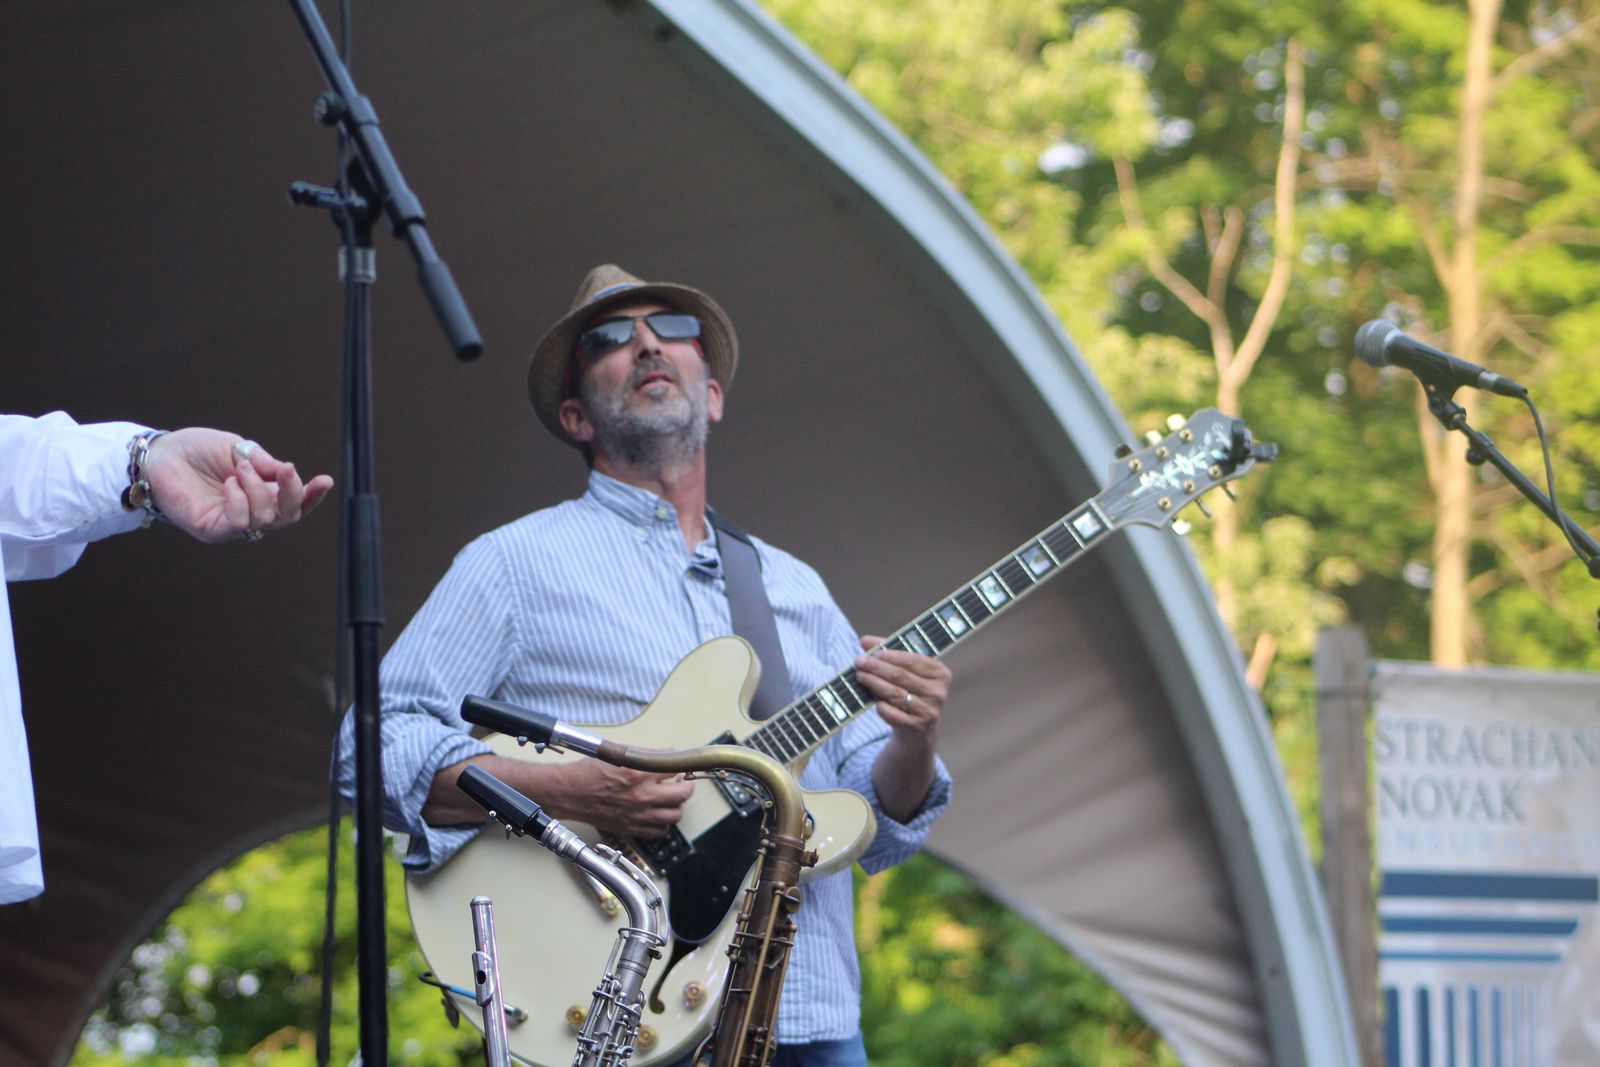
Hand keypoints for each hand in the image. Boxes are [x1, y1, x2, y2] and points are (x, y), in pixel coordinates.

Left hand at [144, 428, 333, 542]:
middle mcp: (249, 511)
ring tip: (240, 469)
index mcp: (260, 492)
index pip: (293, 503)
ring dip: (258, 490)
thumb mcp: (238, 449)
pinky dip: (240, 502)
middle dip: (293, 494)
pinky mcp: (211, 529)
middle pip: (287, 516)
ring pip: (265, 519)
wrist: (159, 454)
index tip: (325, 480)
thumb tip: (288, 472)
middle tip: (284, 471)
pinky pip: (238, 524)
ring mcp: (231, 523)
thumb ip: (263, 463)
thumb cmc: (196, 450)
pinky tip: (229, 484)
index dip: (312, 496)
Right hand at [542, 759, 693, 837]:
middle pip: (682, 795)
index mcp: (639, 774)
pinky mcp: (631, 828)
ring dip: (676, 805)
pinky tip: (658, 814)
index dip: (680, 767)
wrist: (569, 793)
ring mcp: (638, 815)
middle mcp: (642, 796)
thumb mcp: (620, 754)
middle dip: (686, 786)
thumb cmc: (589, 773)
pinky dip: (663, 824)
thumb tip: (666, 754)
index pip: (674, 770)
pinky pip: (659, 832)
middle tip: (681, 782)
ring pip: (675, 815)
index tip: (681, 767)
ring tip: (670, 798)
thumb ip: (646, 755)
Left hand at [853, 634, 946, 746]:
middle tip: (859, 662)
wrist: (918, 730)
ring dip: (875, 684)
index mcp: (940, 673)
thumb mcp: (906, 671)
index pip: (913, 660)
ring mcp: (929, 711)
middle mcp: (938, 692)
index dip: (891, 655)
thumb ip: (888, 653)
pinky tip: (874, 702)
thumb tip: (864, 640)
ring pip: (896, 694)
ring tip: (860, 676)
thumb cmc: (911, 692)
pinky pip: (894, 714)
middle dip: (877, 667)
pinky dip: (881, 707)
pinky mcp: (917, 727)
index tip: (873, 653)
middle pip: (901, 676)